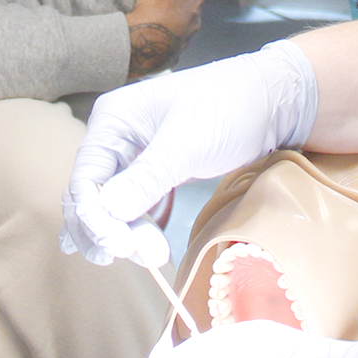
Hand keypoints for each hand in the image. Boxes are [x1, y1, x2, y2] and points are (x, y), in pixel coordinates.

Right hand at [61, 40, 318, 266]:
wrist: (272, 101)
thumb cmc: (230, 108)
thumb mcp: (187, 143)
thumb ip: (147, 177)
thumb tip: (107, 211)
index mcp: (114, 120)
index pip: (85, 177)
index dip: (94, 217)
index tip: (120, 246)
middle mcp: (117, 137)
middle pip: (92, 196)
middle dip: (107, 230)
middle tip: (139, 257)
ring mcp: (135, 156)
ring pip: (112, 206)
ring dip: (124, 234)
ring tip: (151, 256)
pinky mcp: (155, 172)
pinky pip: (134, 206)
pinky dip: (137, 228)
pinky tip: (144, 247)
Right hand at [127, 0, 208, 79]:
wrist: (142, 46)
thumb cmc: (156, 8)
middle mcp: (194, 19)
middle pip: (191, 4)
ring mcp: (184, 39)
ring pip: (181, 24)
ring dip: (171, 19)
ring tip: (152, 14)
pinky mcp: (170, 54)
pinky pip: (169, 43)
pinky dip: (162, 38)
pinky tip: (148, 34)